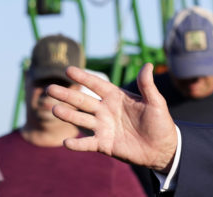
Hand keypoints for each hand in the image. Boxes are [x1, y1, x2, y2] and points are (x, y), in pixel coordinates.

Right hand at [47, 63, 177, 171]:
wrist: (162, 148)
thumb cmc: (160, 122)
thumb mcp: (156, 102)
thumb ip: (147, 85)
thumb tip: (148, 64)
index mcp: (117, 98)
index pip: (97, 85)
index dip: (84, 77)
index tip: (68, 70)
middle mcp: (106, 111)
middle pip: (83, 101)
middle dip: (67, 95)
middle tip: (50, 88)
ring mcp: (104, 127)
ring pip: (81, 119)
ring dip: (67, 115)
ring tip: (54, 109)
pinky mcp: (104, 144)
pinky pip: (87, 143)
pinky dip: (77, 144)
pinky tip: (66, 142)